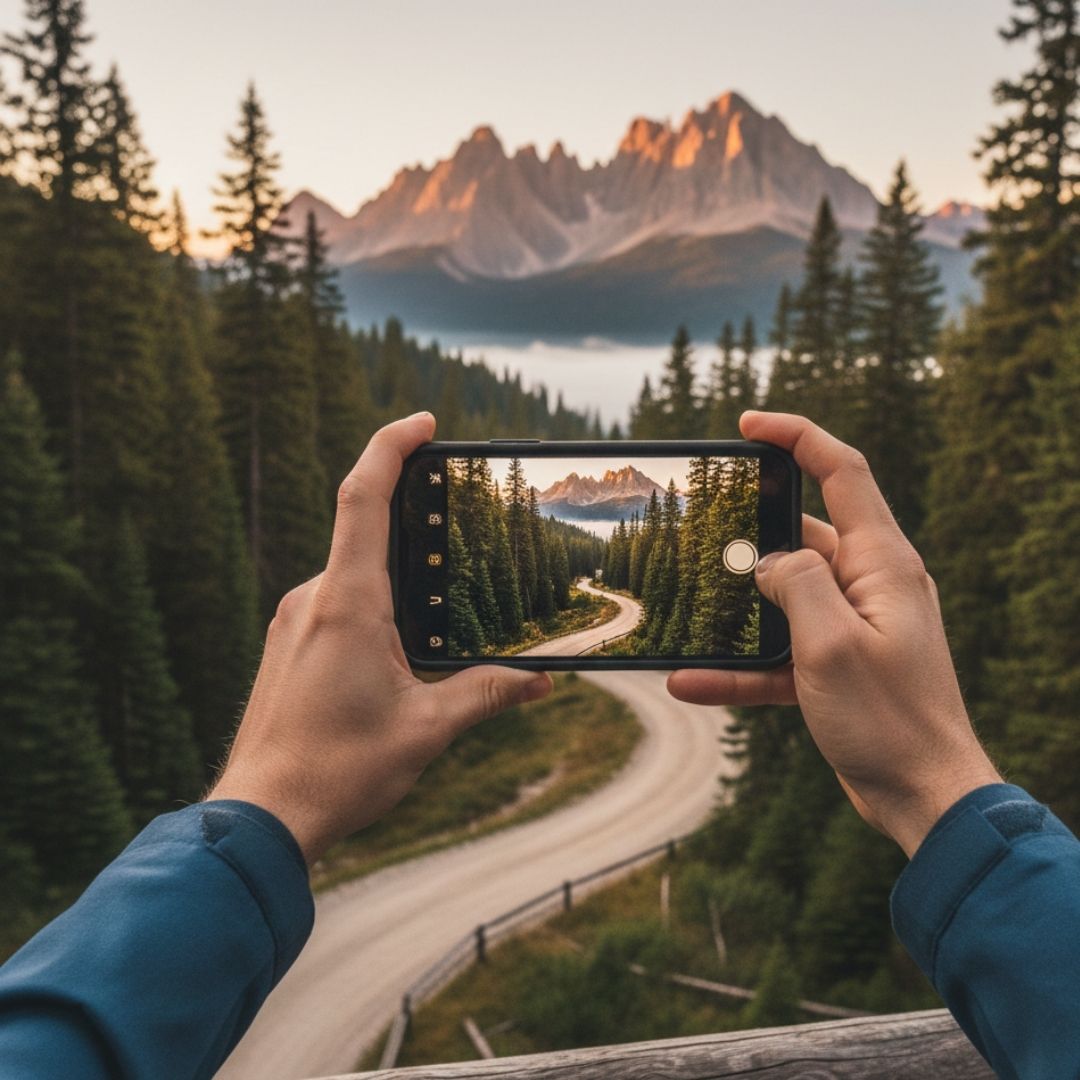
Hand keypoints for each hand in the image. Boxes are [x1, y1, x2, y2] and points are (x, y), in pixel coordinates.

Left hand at [208, 413, 552, 865]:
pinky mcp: (287, 644)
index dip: (391, 445)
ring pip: (354, 576)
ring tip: (437, 619)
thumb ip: (488, 694)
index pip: (364, 496)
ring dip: (397, 581)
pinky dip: (373, 607)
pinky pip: (336, 604)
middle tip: (462, 537)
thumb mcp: (427, 729)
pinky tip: (398, 652)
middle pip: (365, 532)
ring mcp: (293, 620)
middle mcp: (313, 598)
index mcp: (348, 602)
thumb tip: (543, 679)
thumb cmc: (337, 771)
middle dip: (415, 527)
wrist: (259, 816)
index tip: (424, 422)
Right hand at [667, 411, 999, 856]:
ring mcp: (852, 625)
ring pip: (782, 596)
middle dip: (749, 533)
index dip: (796, 436)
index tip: (747, 425)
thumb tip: (768, 561)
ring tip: (686, 607)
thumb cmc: (890, 720)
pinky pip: (777, 652)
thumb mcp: (830, 644)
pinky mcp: (835, 664)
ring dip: (736, 607)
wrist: (923, 795)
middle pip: (802, 533)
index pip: (841, 472)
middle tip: (700, 532)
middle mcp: (870, 584)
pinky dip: (738, 665)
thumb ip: (795, 584)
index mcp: (882, 563)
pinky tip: (689, 681)